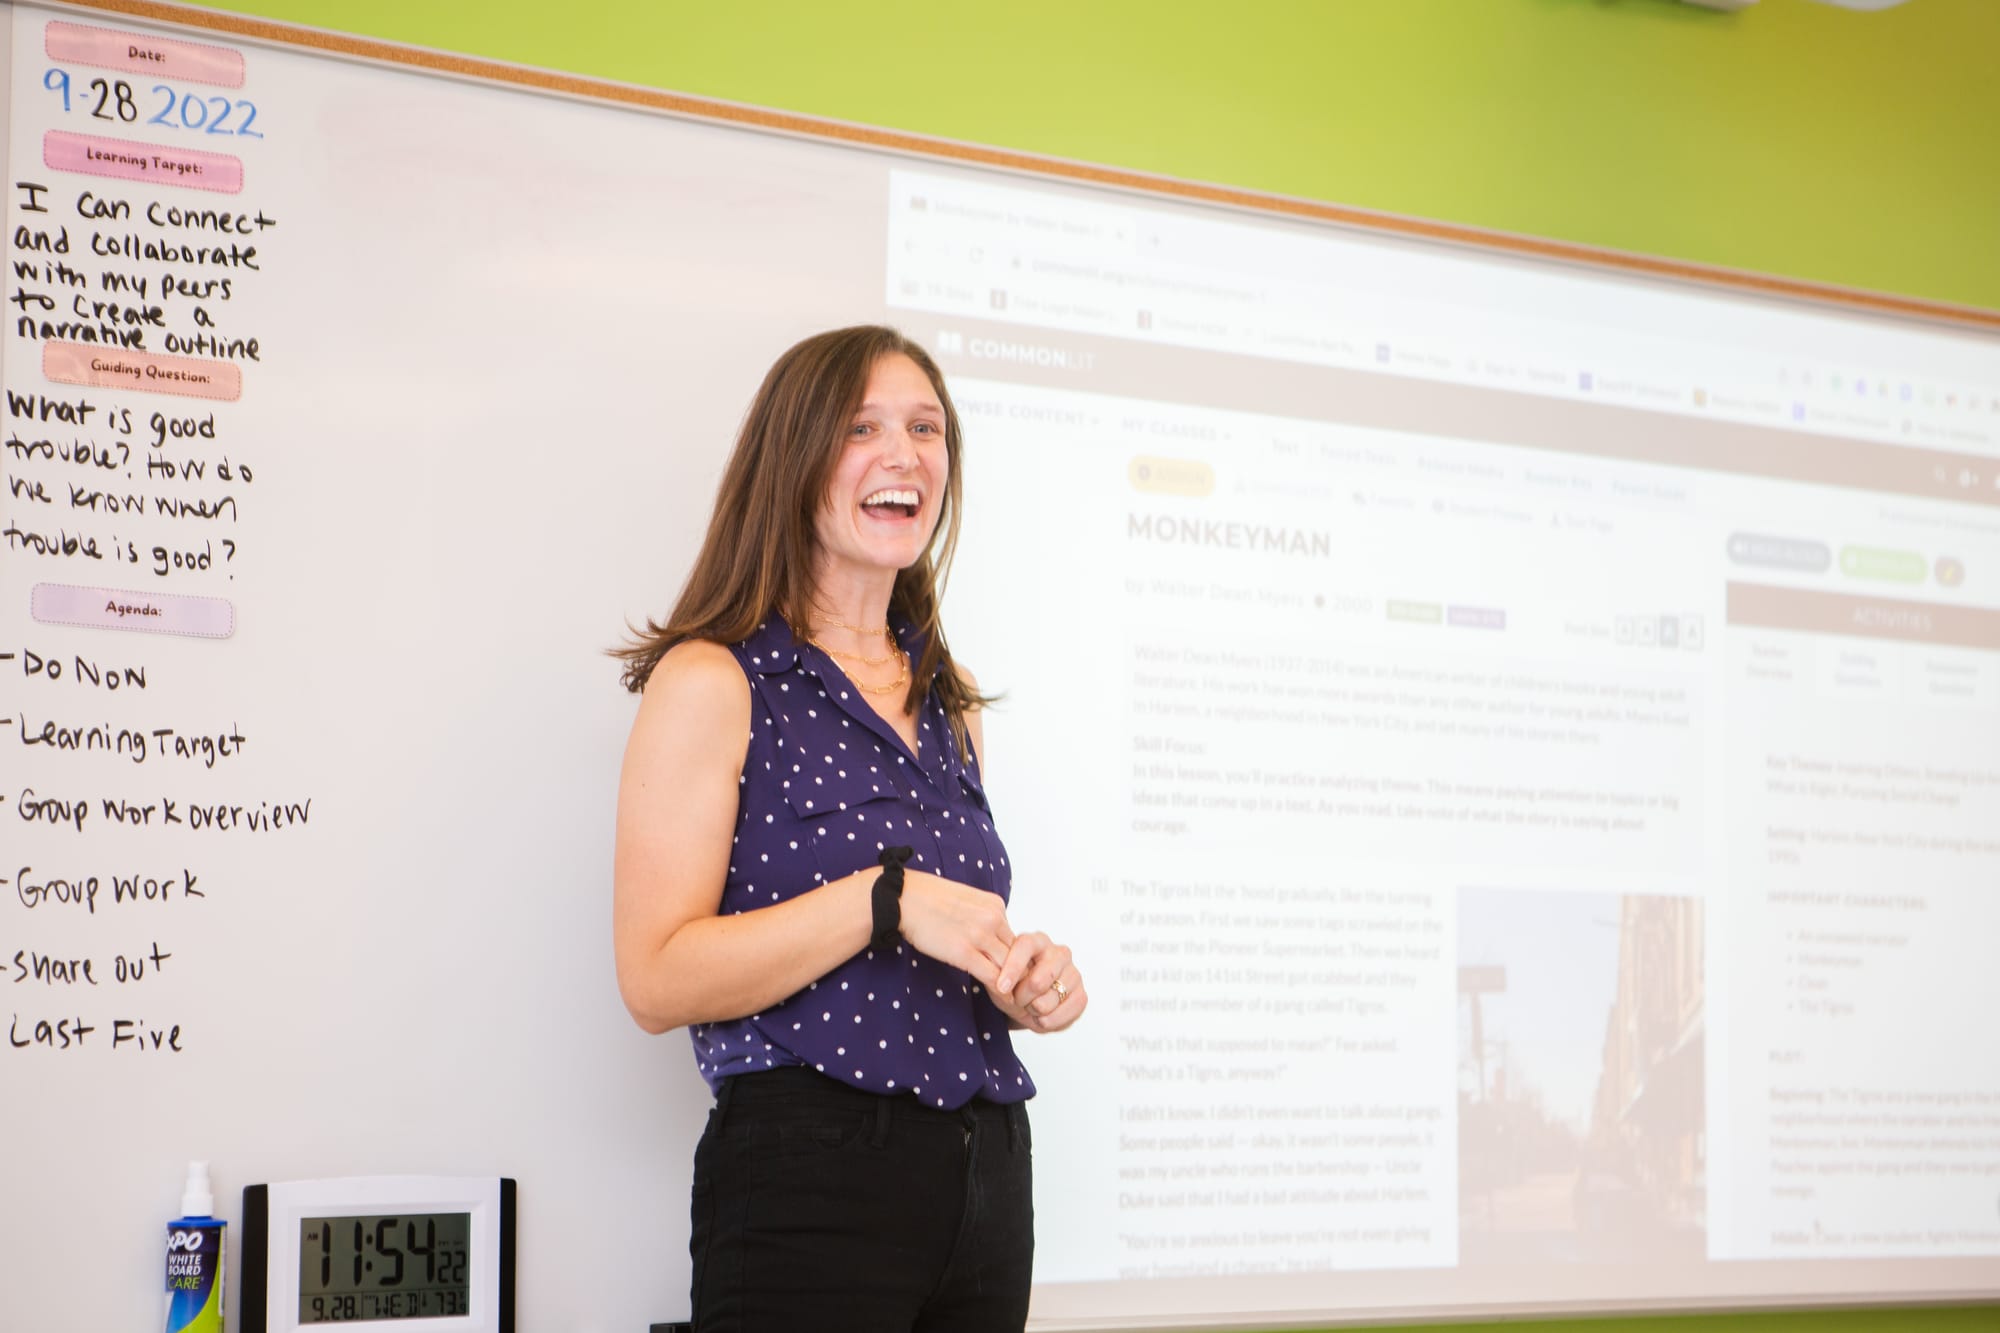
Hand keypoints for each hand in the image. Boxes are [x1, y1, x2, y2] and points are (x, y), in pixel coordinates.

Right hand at [897, 870, 1014, 989]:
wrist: (905, 898)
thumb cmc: (929, 899)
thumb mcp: (967, 900)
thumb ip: (983, 916)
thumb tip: (990, 935)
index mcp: (996, 905)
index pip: (1016, 938)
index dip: (1018, 959)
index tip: (1017, 973)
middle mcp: (994, 918)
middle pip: (1019, 954)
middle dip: (1021, 974)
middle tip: (1025, 991)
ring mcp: (980, 935)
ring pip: (1009, 968)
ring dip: (1013, 985)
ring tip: (1016, 999)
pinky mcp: (964, 952)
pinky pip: (992, 976)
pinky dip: (1000, 991)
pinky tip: (1003, 999)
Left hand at [989, 932, 1085, 1033]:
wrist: (1027, 1005)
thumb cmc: (1011, 986)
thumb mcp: (999, 980)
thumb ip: (999, 978)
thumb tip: (1005, 988)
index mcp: (1036, 941)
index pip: (1026, 946)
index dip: (1013, 968)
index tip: (1001, 988)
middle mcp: (1058, 953)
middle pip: (1038, 981)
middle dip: (1022, 998)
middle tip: (1017, 1000)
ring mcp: (1073, 973)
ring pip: (1047, 1002)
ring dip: (1033, 1011)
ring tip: (1030, 1007)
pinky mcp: (1081, 995)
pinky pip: (1061, 1015)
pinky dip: (1047, 1022)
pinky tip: (1042, 1017)